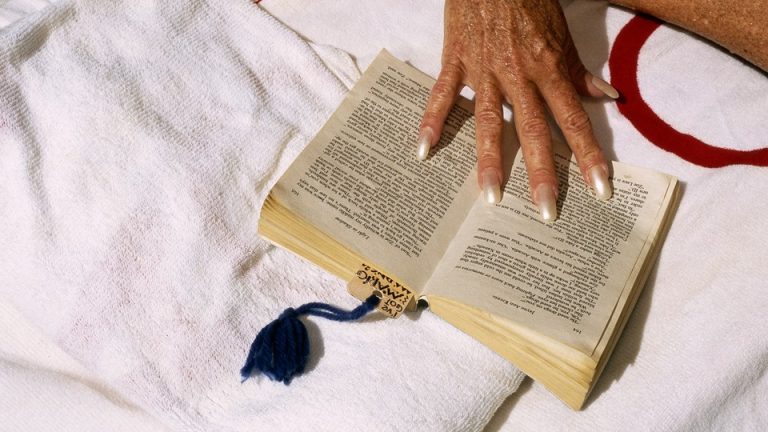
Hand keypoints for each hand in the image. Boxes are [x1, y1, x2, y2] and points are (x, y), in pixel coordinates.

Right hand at [417, 0, 616, 221]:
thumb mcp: (561, 33)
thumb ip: (579, 71)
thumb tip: (608, 97)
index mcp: (548, 68)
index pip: (573, 119)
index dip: (588, 154)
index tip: (600, 189)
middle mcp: (518, 75)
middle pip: (533, 130)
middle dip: (542, 172)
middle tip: (546, 212)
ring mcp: (484, 70)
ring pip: (488, 121)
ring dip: (489, 160)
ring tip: (491, 196)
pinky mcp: (456, 60)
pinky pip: (443, 95)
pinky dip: (432, 121)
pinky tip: (424, 151)